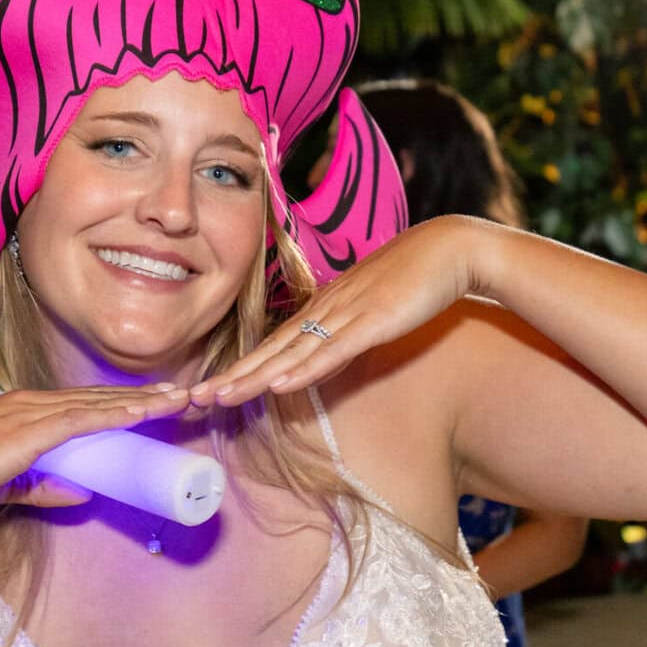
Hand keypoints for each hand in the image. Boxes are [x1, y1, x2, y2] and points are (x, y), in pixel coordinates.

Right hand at [0, 385, 195, 528]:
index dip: (119, 401)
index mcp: (19, 409)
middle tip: (182, 394)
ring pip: (96, 404)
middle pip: (96, 397)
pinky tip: (145, 413)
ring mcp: (26, 412)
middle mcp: (26, 402)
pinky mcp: (26, 431)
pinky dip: (116, 414)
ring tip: (178, 400)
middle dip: (142, 396)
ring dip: (141, 402)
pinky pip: (82, 419)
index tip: (153, 400)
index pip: (80, 402)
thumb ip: (41, 487)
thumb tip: (82, 492)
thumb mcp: (3, 485)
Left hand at [190, 216, 483, 407]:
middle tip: (195, 397)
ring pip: (293, 352)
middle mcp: (329, 309)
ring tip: (221, 396)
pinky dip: (305, 369)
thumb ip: (351, 327)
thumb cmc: (417, 276)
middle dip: (235, 375)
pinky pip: (333, 350)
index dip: (245, 366)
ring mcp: (349, 314)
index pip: (277, 342)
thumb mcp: (374, 306)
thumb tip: (332, 350)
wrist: (451, 248)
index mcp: (327, 306)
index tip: (215, 386)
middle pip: (274, 348)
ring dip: (256, 376)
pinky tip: (280, 384)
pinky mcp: (374, 321)